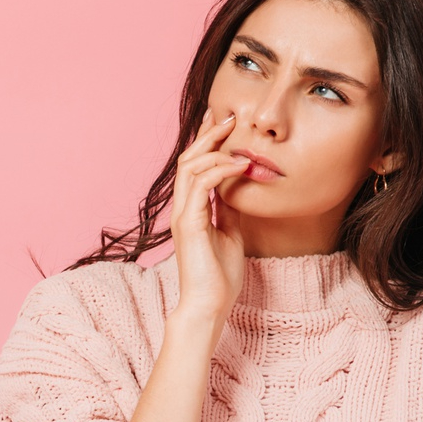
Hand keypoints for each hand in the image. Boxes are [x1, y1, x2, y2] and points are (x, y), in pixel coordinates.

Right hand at [170, 108, 250, 324]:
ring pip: (191, 168)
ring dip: (216, 150)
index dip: (208, 142)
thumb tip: (238, 187)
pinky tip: (240, 166)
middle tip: (229, 116)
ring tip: (237, 139)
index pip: (195, 167)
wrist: (209, 305)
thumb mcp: (230, 234)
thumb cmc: (219, 277)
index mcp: (191, 210)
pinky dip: (221, 171)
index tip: (224, 122)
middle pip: (189, 160)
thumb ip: (229, 209)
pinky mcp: (190, 224)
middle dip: (209, 135)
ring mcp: (183, 216)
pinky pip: (202, 186)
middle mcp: (182, 209)